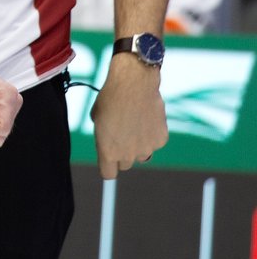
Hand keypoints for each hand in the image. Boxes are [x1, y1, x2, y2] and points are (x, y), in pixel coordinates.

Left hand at [91, 53, 166, 178]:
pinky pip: (154, 142)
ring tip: (133, 122)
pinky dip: (151, 134)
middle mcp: (128, 154)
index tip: (108, 160)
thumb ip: (103, 136)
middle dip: (121, 153)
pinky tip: (146, 118)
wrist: (133, 84)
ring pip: (141, 154)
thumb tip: (109, 142)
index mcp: (108, 151)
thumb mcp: (97, 118)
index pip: (108, 174)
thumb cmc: (111, 98)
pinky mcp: (160, 140)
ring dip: (137, 144)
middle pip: (124, 164)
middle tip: (120, 133)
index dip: (107, 166)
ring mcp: (146, 148)